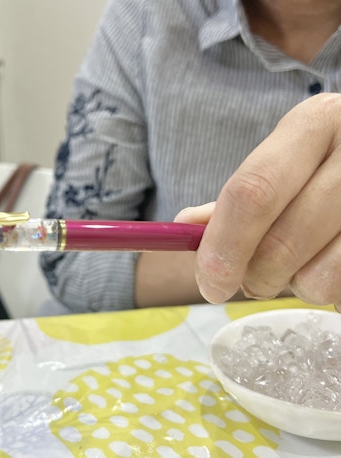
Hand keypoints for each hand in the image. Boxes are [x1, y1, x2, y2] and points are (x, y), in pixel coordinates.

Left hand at [175, 93, 340, 311]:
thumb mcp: (287, 163)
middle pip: (282, 242)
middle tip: (251, 282)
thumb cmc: (331, 165)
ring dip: (299, 286)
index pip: (252, 193)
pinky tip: (337, 262)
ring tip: (307, 264)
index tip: (210, 284)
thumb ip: (239, 198)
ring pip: (321, 278)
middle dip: (254, 277)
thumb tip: (184, 227)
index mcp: (314, 123)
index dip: (223, 246)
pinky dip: (334, 291)